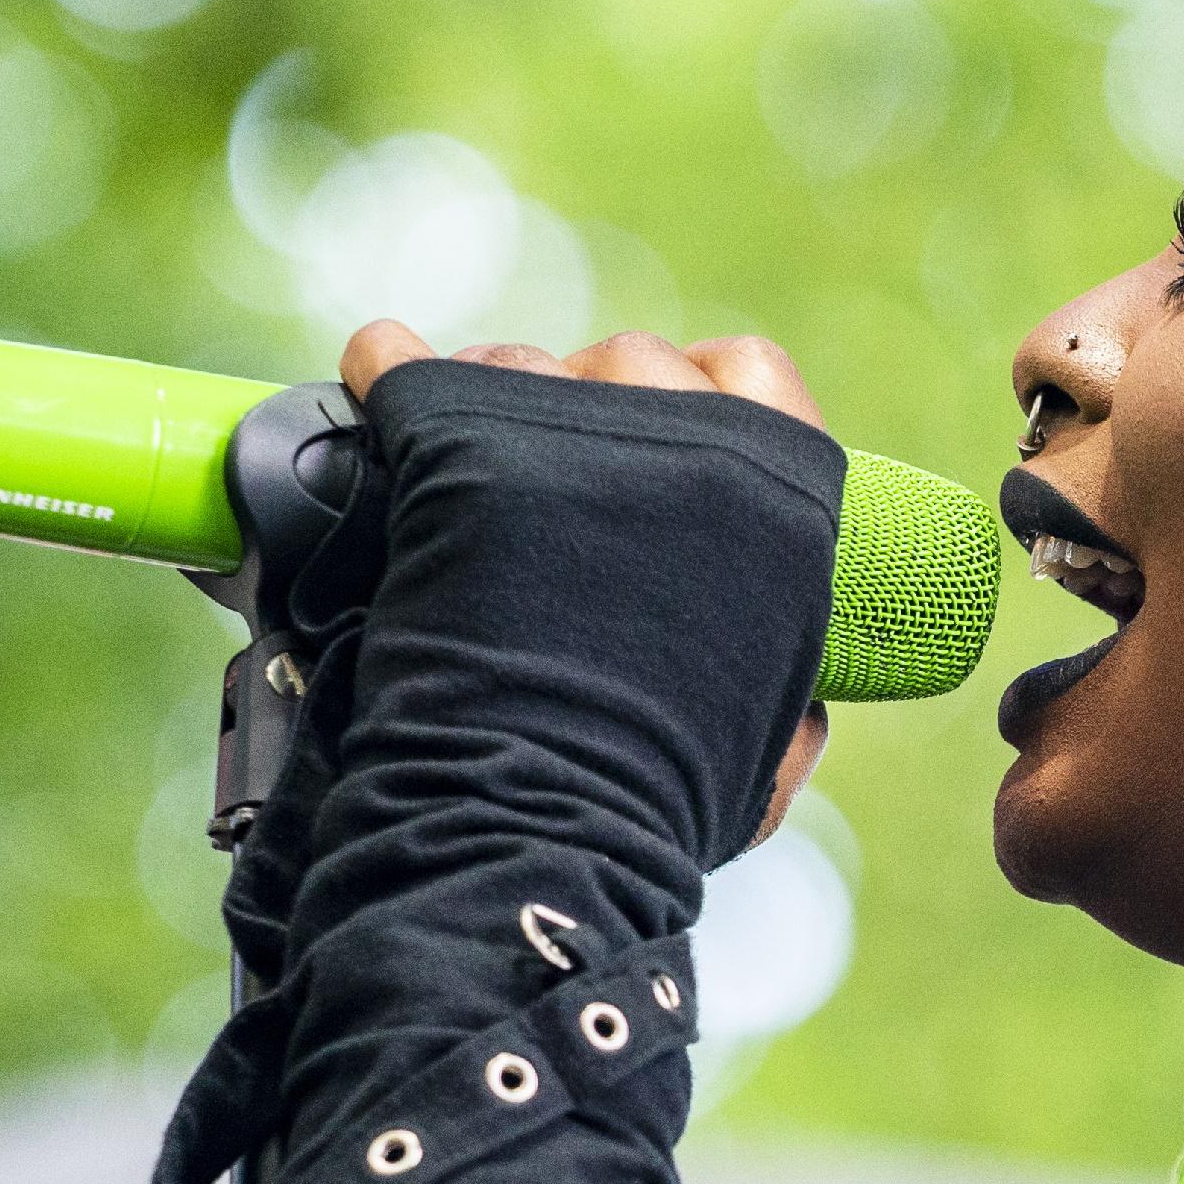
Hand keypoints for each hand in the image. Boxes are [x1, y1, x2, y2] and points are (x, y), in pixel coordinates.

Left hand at [339, 318, 832, 851]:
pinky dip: (385, 373)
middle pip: (628, 361)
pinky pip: (406, 366)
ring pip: (518, 363)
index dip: (697, 389)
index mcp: (779, 493)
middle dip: (586, 402)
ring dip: (492, 402)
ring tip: (463, 479)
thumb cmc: (659, 802)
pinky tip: (377, 387)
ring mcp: (572, 431)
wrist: (542, 822)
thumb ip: (795, 694)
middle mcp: (688, 438)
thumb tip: (807, 700)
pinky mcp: (460, 443)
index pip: (750, 369)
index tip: (652, 427)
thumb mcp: (772, 748)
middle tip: (545, 478)